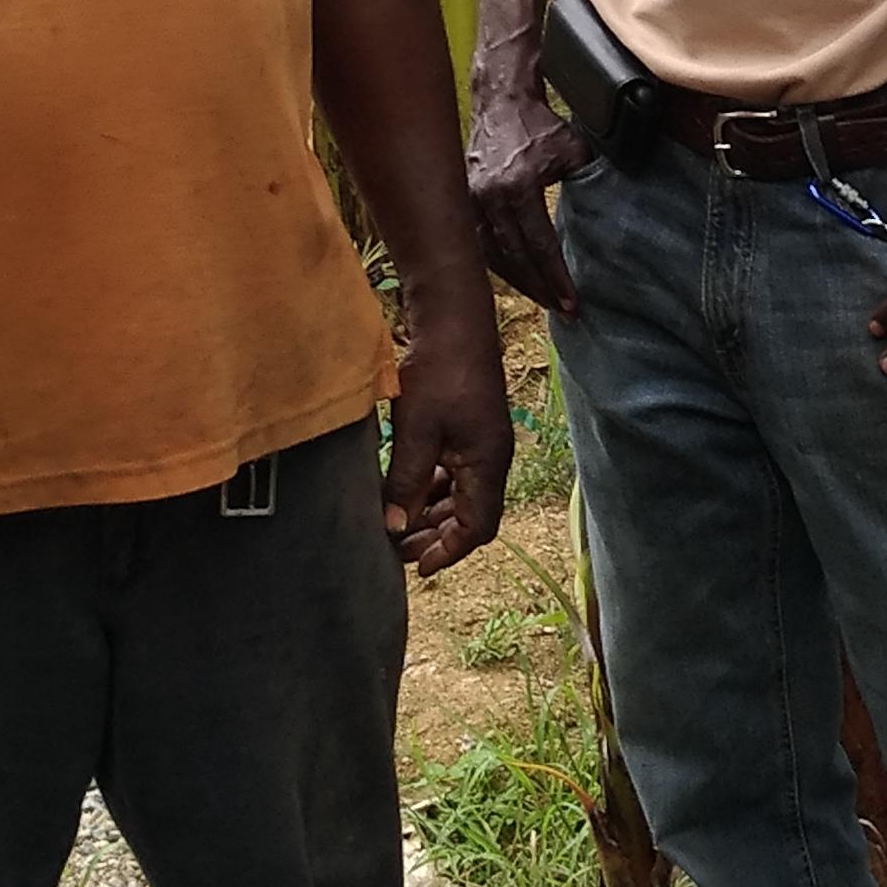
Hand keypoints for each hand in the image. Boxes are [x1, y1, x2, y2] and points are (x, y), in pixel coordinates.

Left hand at [385, 304, 514, 575]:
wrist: (453, 318)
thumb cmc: (438, 370)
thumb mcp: (416, 430)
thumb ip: (405, 481)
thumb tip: (394, 528)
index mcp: (488, 462)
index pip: (476, 527)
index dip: (447, 552)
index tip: (417, 568)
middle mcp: (491, 458)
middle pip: (470, 516)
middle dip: (435, 537)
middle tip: (395, 549)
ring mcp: (481, 443)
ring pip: (460, 496)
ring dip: (431, 514)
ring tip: (395, 525)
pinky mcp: (468, 429)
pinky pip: (454, 473)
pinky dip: (430, 489)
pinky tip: (404, 491)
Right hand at [465, 79, 591, 318]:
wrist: (500, 100)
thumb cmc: (540, 125)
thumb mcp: (574, 150)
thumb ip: (591, 181)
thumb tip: (614, 211)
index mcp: (518, 187)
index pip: (540, 246)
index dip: (557, 277)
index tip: (573, 302)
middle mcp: (489, 198)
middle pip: (515, 259)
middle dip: (540, 288)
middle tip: (562, 311)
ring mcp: (471, 200)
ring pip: (493, 256)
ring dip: (519, 282)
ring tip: (543, 299)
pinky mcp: (464, 201)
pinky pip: (479, 243)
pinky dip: (499, 264)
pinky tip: (517, 277)